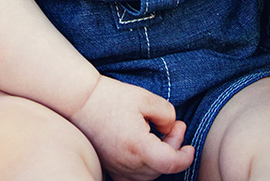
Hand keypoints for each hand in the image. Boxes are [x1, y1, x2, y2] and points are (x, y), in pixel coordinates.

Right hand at [69, 75, 193, 180]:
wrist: (79, 101)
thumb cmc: (111, 97)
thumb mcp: (146, 98)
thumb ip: (167, 114)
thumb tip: (171, 128)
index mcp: (138, 146)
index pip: (171, 163)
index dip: (185, 157)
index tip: (190, 147)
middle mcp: (127, 163)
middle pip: (161, 168)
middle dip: (173, 148)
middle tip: (174, 125)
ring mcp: (117, 168)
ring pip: (150, 175)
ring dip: (160, 157)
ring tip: (158, 132)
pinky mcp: (110, 167)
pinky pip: (134, 177)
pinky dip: (146, 167)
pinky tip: (146, 148)